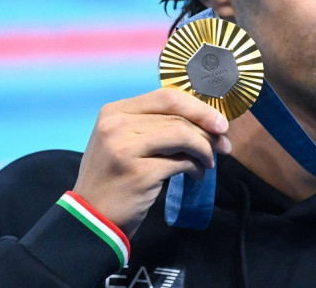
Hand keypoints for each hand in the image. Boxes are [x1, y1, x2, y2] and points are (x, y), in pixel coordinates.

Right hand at [72, 88, 231, 237]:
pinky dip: (196, 167)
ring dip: (204, 149)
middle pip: (178, 116)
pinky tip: (197, 174)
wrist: (91, 218)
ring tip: (209, 162)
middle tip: (224, 144)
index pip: (167, 96)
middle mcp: (117, 125)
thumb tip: (203, 119)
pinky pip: (181, 162)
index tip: (219, 122)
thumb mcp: (123, 141)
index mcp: (114, 111)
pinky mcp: (139, 173)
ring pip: (183, 135)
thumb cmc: (114, 177)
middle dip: (208, 130)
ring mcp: (125, 148)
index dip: (199, 107)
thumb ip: (153, 124)